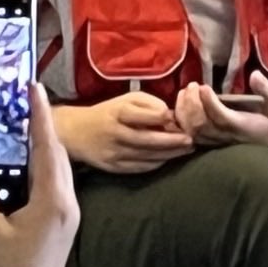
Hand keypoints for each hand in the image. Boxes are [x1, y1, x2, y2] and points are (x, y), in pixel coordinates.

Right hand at [0, 84, 78, 266]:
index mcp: (55, 199)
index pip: (48, 147)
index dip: (41, 117)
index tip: (35, 90)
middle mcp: (67, 203)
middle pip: (56, 157)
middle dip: (41, 130)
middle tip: (25, 107)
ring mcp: (66, 216)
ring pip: (55, 173)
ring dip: (39, 151)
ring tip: (22, 133)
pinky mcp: (59, 227)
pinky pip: (50, 188)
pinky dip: (37, 172)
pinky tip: (22, 172)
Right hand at [60, 91, 193, 174]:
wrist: (75, 132)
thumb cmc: (109, 112)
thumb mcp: (128, 99)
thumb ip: (150, 104)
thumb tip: (171, 116)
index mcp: (119, 112)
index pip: (145, 115)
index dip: (165, 117)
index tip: (180, 119)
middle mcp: (115, 133)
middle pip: (148, 140)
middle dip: (173, 142)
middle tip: (192, 140)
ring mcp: (112, 152)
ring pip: (146, 156)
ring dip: (169, 155)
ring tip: (187, 150)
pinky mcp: (111, 167)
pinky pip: (138, 168)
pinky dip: (155, 164)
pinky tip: (168, 159)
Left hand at [172, 74, 267, 151]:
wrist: (266, 145)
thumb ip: (266, 89)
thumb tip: (254, 74)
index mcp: (242, 127)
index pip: (221, 116)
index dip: (210, 102)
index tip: (204, 86)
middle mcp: (224, 136)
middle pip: (200, 123)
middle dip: (192, 103)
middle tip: (193, 85)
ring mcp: (212, 141)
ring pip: (190, 129)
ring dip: (183, 109)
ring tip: (185, 91)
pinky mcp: (205, 142)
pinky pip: (186, 133)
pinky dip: (179, 118)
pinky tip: (180, 102)